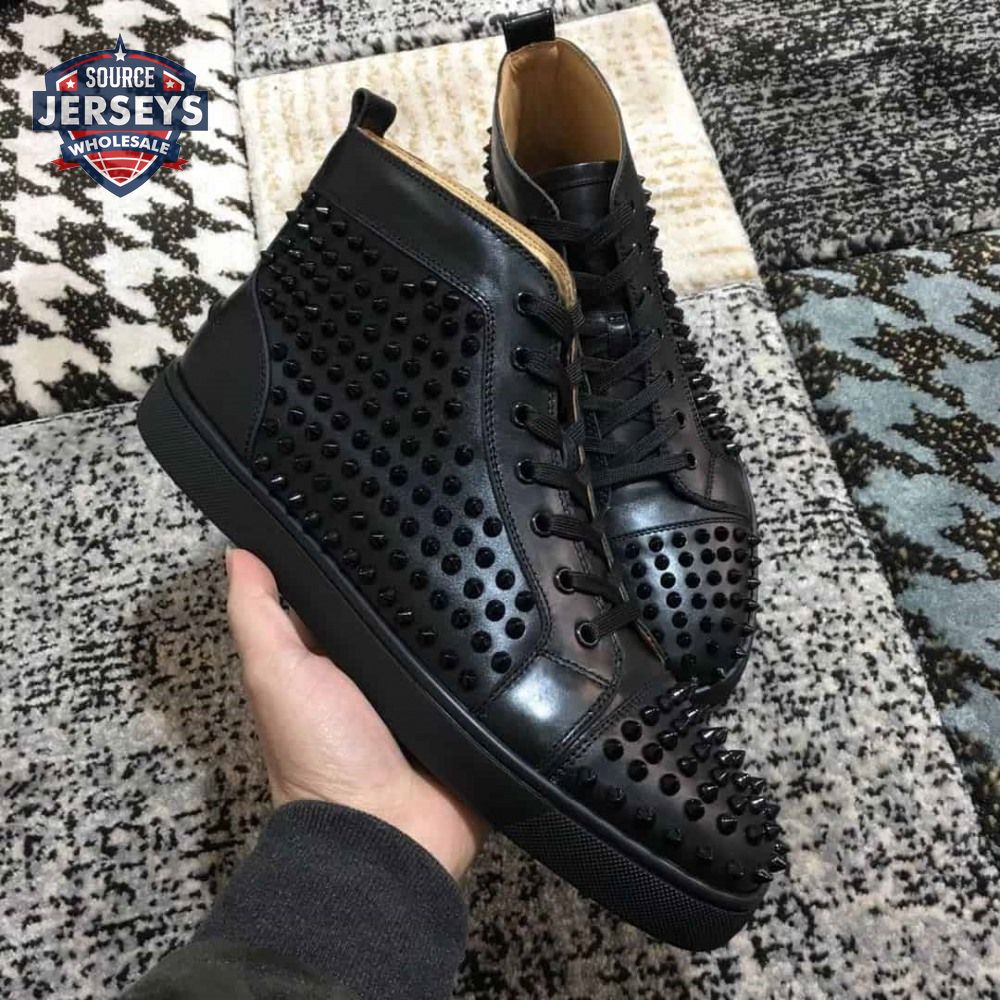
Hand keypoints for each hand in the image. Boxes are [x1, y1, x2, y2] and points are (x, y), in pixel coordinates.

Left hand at [225, 547, 485, 879]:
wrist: (386, 836)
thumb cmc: (318, 758)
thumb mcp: (275, 676)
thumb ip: (258, 615)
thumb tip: (239, 550)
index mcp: (330, 660)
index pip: (343, 594)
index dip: (352, 557)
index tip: (371, 509)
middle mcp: (378, 673)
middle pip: (400, 611)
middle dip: (418, 578)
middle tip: (443, 523)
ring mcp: (425, 693)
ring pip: (446, 634)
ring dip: (463, 610)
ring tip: (486, 552)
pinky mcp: (467, 711)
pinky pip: (486, 668)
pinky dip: (494, 648)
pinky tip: (512, 608)